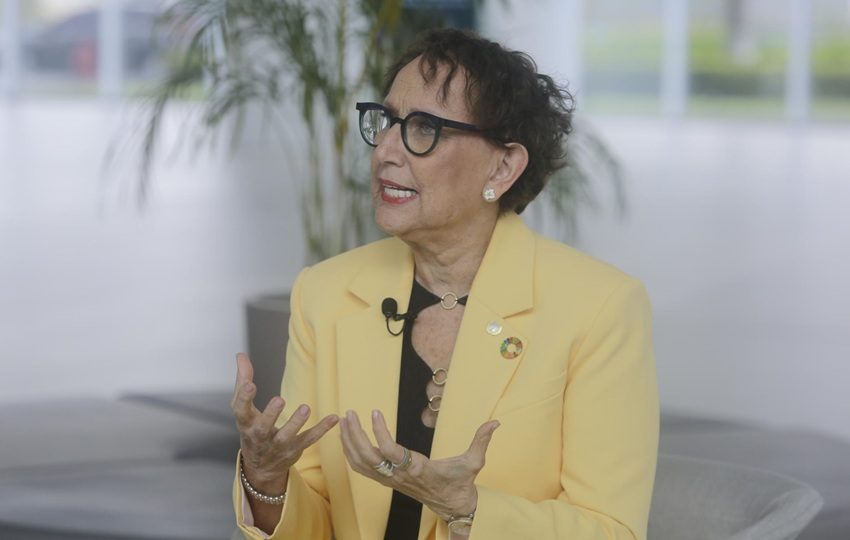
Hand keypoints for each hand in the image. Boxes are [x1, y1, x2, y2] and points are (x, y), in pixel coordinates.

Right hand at [231, 353, 338, 490]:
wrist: (260, 467)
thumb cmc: (251, 429)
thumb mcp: (243, 408)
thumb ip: (242, 380)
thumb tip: (240, 355)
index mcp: (246, 424)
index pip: (241, 412)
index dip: (244, 399)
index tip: (250, 385)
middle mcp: (260, 437)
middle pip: (263, 428)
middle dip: (270, 415)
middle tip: (280, 399)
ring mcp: (278, 446)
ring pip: (287, 436)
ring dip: (296, 423)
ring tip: (305, 407)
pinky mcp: (295, 449)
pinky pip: (309, 439)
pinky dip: (322, 429)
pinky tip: (334, 418)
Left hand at [339, 409, 498, 519]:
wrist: (453, 507)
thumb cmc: (461, 483)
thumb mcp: (474, 462)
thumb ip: (482, 440)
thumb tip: (496, 422)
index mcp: (418, 469)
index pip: (391, 453)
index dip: (380, 433)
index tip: (374, 412)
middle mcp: (400, 476)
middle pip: (368, 458)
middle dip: (355, 435)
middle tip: (349, 413)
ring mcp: (391, 480)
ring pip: (361, 463)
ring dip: (349, 442)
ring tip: (345, 419)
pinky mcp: (387, 480)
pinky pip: (362, 469)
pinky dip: (351, 453)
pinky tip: (347, 436)